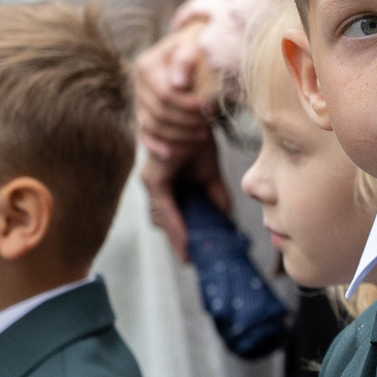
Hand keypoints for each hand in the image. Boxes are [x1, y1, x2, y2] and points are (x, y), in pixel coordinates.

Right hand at [134, 25, 217, 162]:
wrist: (195, 54)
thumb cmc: (198, 48)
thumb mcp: (194, 45)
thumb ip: (185, 58)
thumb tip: (177, 83)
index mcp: (146, 66)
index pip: (164, 94)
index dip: (186, 104)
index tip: (207, 107)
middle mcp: (138, 84)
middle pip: (159, 113)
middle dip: (186, 120)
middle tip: (208, 121)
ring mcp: (139, 101)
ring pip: (153, 126)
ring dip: (180, 134)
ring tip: (203, 132)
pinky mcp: (142, 115)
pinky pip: (143, 135)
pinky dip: (156, 145)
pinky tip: (170, 154)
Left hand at [143, 141, 227, 262]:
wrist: (196, 117)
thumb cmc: (199, 140)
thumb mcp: (211, 175)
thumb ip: (216, 197)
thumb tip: (226, 218)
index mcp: (164, 183)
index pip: (169, 215)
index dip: (178, 235)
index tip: (189, 255)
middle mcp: (153, 184)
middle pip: (162, 220)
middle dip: (175, 240)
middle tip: (189, 258)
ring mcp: (151, 181)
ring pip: (160, 217)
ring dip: (175, 237)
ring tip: (188, 253)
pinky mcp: (154, 178)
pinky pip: (163, 208)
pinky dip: (175, 224)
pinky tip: (185, 238)